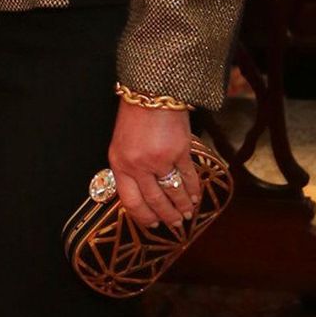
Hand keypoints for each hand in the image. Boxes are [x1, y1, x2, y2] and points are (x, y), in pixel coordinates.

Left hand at [107, 101, 198, 232]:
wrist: (151, 91)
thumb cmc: (135, 115)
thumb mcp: (121, 142)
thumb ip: (129, 167)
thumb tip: (142, 194)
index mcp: (119, 163)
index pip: (130, 201)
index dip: (143, 217)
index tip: (152, 225)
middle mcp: (138, 165)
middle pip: (154, 201)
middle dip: (166, 216)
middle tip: (175, 224)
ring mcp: (159, 159)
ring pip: (173, 193)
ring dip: (182, 207)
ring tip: (187, 213)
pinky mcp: (179, 152)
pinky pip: (188, 178)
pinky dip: (193, 190)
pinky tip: (195, 196)